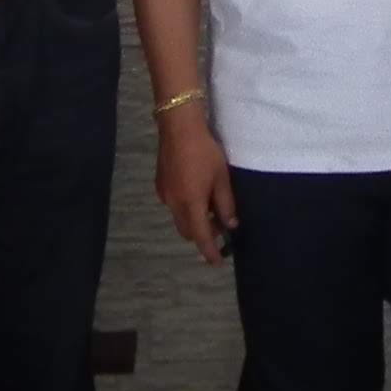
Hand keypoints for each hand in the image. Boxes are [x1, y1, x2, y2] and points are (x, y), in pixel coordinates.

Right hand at [158, 109, 238, 261]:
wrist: (178, 128)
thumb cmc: (205, 152)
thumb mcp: (221, 179)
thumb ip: (226, 205)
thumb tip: (230, 225)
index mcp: (191, 205)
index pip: (201, 237)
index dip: (210, 252)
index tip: (217, 262)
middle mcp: (174, 205)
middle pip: (188, 231)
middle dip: (203, 235)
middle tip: (221, 227)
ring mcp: (164, 195)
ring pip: (180, 219)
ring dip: (194, 220)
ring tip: (210, 207)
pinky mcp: (160, 185)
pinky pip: (174, 206)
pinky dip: (186, 208)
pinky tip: (196, 192)